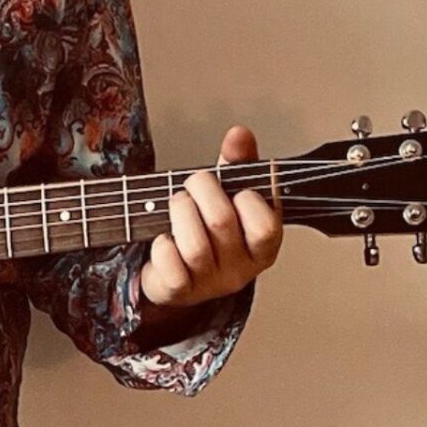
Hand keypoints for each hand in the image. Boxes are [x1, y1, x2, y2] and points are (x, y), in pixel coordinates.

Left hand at [138, 124, 282, 311]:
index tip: (235, 190)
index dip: (246, 199)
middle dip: (200, 189)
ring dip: (178, 211)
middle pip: (221, 221)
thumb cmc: (208, 227)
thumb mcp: (229, 193)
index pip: (265, 224)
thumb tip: (239, 134)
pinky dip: (161, 244)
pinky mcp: (179, 292)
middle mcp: (241, 270)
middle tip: (193, 186)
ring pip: (194, 245)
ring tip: (177, 205)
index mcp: (262, 246)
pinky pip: (169, 262)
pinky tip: (164, 238)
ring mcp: (210, 284)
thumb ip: (238, 163)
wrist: (177, 272)